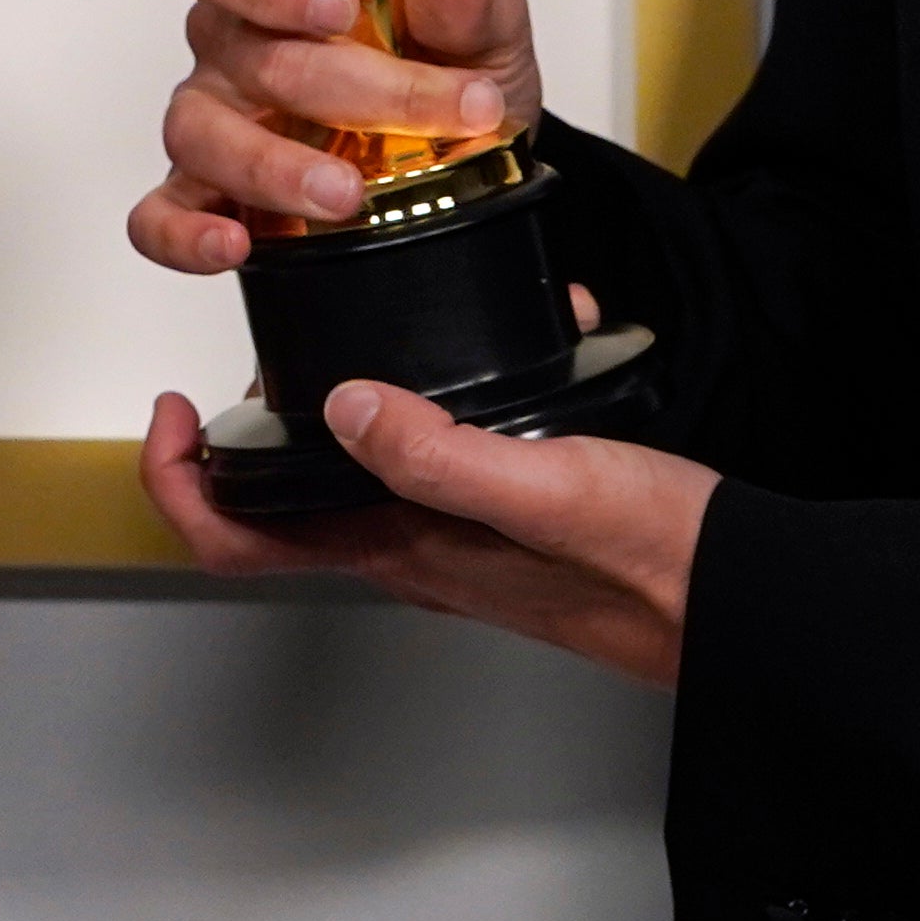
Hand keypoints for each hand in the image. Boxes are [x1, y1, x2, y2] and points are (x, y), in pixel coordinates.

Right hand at [130, 0, 541, 272]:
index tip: (341, 8)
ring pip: (198, 133)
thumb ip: (472, 2)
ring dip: (270, 166)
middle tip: (426, 117)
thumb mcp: (486, 32)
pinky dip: (186, 234)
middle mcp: (234, 48)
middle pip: (245, 54)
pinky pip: (161, 216)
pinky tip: (235, 246)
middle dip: (344, 88)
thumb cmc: (454, 71)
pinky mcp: (206, 198)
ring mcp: (213, 123)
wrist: (466, 157)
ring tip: (345, 195)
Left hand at [137, 368, 709, 689]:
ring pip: (363, 466)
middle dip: (264, 414)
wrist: (744, 605)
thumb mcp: (544, 486)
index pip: (237, 541)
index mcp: (400, 548)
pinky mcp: (508, 515)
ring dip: (364, 390)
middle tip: (280, 339)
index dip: (176, 481)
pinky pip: (444, 449)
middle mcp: (413, 549)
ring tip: (394, 315)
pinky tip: (516, 337)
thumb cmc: (656, 562)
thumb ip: (438, 453)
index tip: (174, 409)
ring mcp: (458, 535)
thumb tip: (342, 406)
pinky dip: (454, 390)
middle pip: (285, 497)